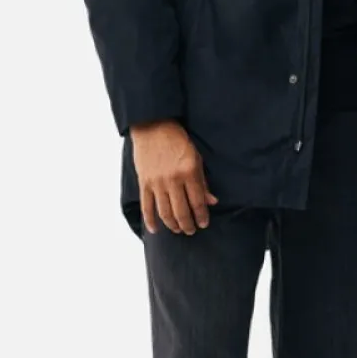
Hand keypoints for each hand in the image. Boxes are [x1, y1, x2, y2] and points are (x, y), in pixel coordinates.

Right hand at [130, 120, 217, 234]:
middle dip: (188, 224)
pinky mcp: (144, 182)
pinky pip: (146, 206)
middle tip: (192, 231)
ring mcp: (157, 182)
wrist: (153, 126)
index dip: (201, 216)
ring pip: (165, 212)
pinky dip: (151, 220)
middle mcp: (173, 179)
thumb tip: (212, 201)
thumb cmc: (179, 141)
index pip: (197, 202)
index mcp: (189, 172)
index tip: (204, 223)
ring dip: (173, 224)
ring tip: (179, 230)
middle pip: (181, 211)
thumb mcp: (197, 158)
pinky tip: (155, 230)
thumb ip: (203, 182)